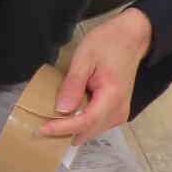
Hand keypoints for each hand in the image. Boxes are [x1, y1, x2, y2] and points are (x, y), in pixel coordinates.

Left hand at [45, 7, 150, 145]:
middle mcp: (119, 111)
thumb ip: (73, 84)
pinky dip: (80, 123)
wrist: (131, 39)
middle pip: (87, 132)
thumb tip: (61, 109)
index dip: (62, 128)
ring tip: (51, 120)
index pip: (85, 122)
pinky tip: (66, 114)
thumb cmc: (108, 43)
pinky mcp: (117, 112)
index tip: (43, 128)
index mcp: (112, 97)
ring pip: (90, 131)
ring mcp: (120, 113)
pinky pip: (95, 124)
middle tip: (41, 126)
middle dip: (64, 132)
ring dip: (72, 129)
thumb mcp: (85, 58)